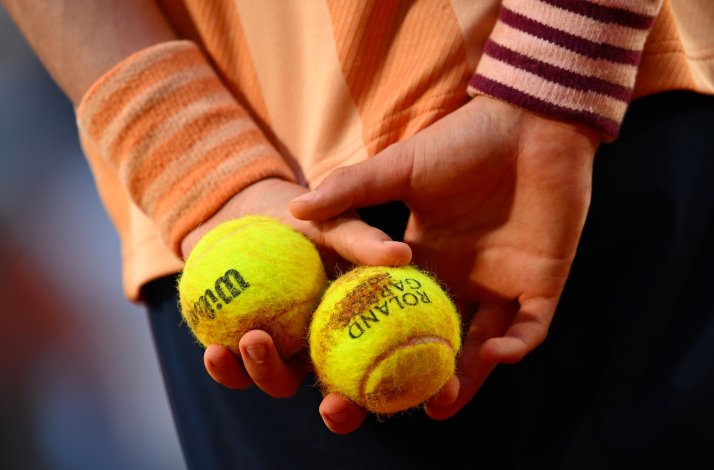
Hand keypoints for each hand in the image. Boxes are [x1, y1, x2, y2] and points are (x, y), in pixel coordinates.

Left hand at [180, 178, 410, 411]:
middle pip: (340, 394)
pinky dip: (226, 367)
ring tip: (255, 342)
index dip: (413, 388)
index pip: (390, 363)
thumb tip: (401, 254)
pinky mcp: (237, 349)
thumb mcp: (332, 222)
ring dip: (269, 375)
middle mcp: (321, 346)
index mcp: (352, 325)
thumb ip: (361, 240)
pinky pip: (234, 369)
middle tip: (333, 408)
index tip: (436, 399)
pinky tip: (216, 351)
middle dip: (341, 414)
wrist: (241, 210)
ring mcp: (281, 350)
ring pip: (282, 382)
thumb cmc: (297, 215)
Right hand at [289, 95, 600, 428]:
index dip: (379, 341)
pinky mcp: (542, 282)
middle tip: (397, 403)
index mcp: (424, 257)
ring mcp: (502, 283)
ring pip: (483, 345)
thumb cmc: (462, 141)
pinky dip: (514, 345)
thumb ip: (350, 190)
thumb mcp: (399, 168)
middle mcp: (460, 278)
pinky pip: (530, 327)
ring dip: (466, 377)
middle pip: (439, 338)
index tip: (354, 367)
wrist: (528, 122)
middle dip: (422, 373)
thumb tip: (293, 209)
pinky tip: (491, 352)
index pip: (399, 312)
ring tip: (441, 402)